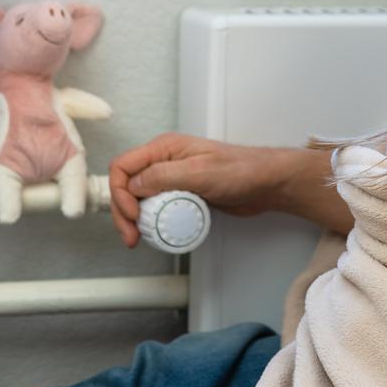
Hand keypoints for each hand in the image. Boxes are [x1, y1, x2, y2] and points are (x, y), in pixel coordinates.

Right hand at [108, 133, 289, 247]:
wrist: (267, 183)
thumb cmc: (242, 170)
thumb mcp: (199, 172)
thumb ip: (163, 176)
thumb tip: (132, 185)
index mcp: (164, 148)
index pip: (123, 166)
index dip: (120, 193)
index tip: (133, 214)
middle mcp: (165, 161)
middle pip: (127, 185)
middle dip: (123, 211)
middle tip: (131, 236)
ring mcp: (173, 177)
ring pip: (139, 198)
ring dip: (134, 219)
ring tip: (138, 238)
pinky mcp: (183, 192)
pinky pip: (157, 206)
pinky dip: (150, 220)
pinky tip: (154, 231)